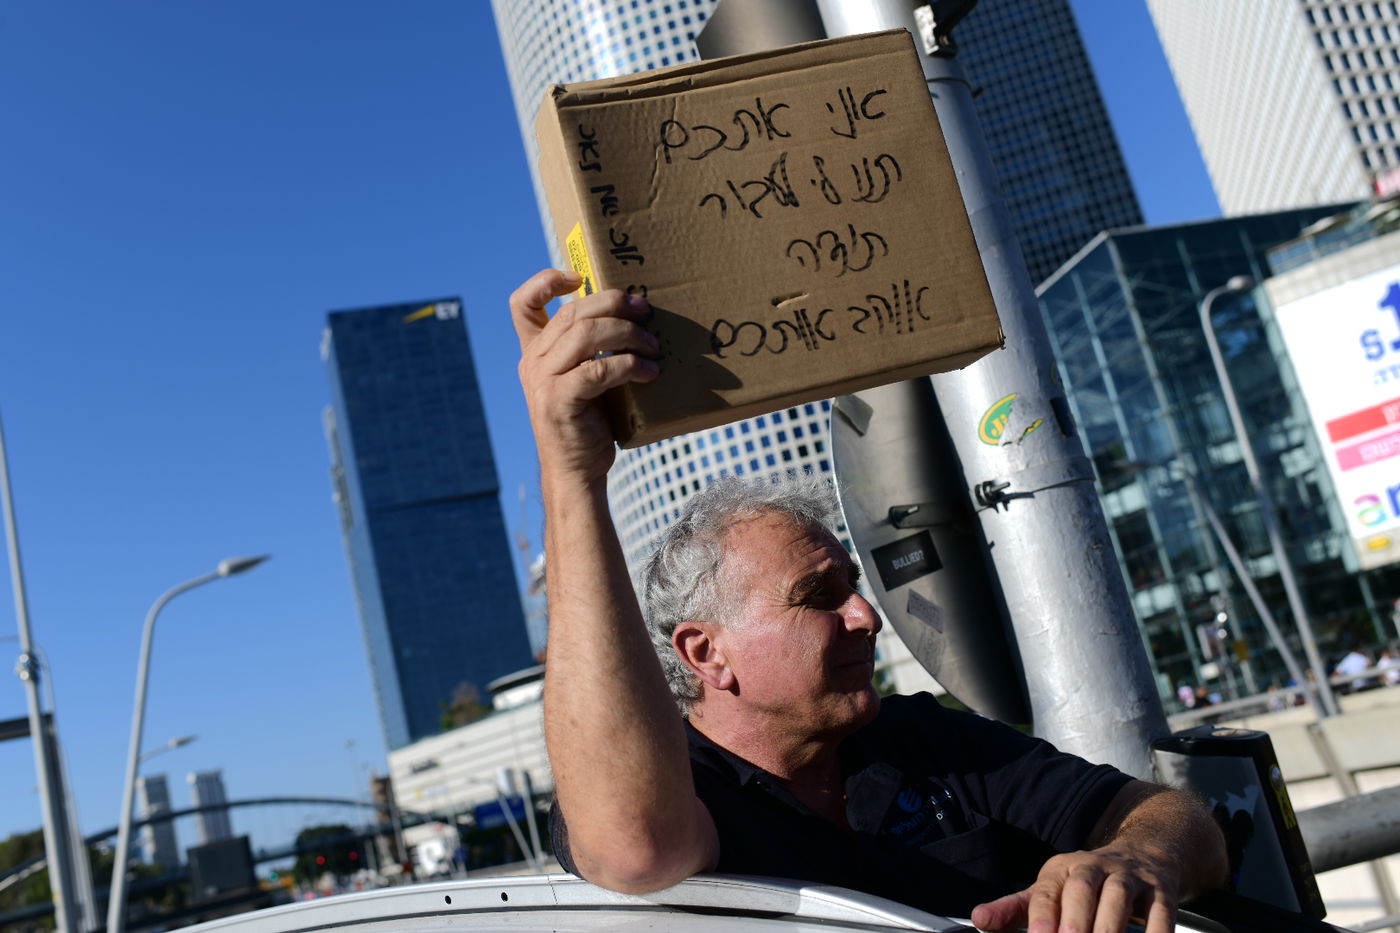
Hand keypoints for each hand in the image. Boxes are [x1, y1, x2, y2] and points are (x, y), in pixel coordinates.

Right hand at [511, 269, 658, 483]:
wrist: (576, 472)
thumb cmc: (589, 423)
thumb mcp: (582, 380)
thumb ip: (589, 350)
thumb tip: (634, 316)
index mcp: (534, 352)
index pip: (521, 304)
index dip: (545, 281)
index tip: (580, 278)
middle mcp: (533, 362)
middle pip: (571, 312)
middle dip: (613, 304)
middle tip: (645, 310)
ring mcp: (542, 381)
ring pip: (585, 335)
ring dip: (627, 334)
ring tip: (654, 346)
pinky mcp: (559, 401)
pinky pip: (598, 369)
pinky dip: (629, 366)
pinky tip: (650, 372)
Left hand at [971, 842, 1178, 932]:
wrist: (1143, 852)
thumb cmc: (1085, 883)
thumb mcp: (1050, 889)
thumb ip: (1015, 909)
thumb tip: (978, 920)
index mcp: (1061, 869)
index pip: (1047, 891)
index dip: (1043, 915)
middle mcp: (1094, 868)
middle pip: (1082, 889)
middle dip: (1075, 920)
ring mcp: (1129, 878)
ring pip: (1119, 898)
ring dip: (1110, 926)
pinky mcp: (1160, 891)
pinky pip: (1160, 913)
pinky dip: (1156, 932)